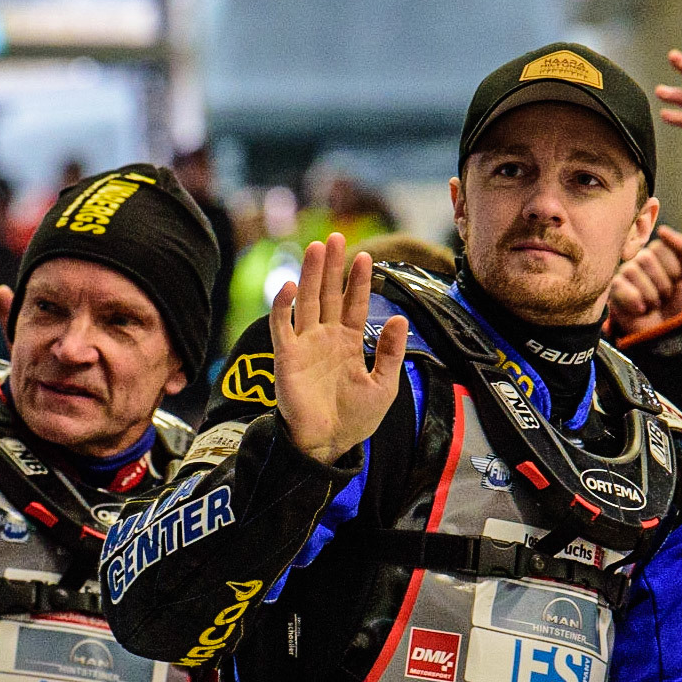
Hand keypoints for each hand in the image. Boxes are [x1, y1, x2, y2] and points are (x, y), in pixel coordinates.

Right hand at [270, 233, 408, 465]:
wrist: (327, 444)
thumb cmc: (355, 419)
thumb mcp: (383, 385)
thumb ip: (389, 352)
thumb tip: (398, 319)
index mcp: (349, 342)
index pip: (354, 303)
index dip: (359, 281)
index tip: (367, 256)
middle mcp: (326, 337)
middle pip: (328, 293)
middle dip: (332, 266)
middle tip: (336, 237)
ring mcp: (305, 345)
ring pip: (307, 301)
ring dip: (310, 275)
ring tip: (317, 247)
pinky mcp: (286, 357)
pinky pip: (282, 326)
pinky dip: (283, 306)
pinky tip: (290, 285)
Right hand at [610, 225, 681, 337]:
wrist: (674, 333)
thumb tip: (662, 230)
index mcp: (661, 255)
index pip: (663, 245)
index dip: (675, 267)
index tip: (679, 281)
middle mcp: (641, 262)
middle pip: (647, 257)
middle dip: (662, 282)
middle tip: (666, 297)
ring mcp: (627, 276)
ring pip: (633, 269)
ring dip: (650, 293)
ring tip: (654, 305)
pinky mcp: (614, 292)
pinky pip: (619, 284)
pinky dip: (634, 299)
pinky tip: (641, 310)